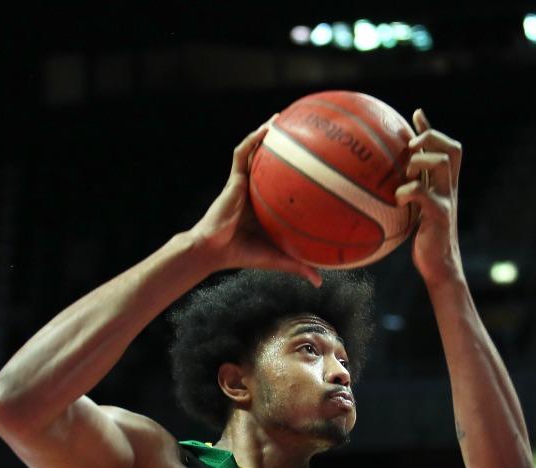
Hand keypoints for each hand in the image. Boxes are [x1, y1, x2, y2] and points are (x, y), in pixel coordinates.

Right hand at [187, 120, 321, 284]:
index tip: (316, 164)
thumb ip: (299, 265)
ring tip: (283, 117)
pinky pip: (244, 152)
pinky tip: (269, 126)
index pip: (282, 184)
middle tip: (303, 132)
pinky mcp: (234, 177)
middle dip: (284, 146)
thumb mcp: (277, 258)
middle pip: (270, 162)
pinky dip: (255, 138)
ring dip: (267, 133)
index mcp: (265, 205)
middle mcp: (255, 189)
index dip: (295, 172)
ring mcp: (243, 181)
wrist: (213, 250)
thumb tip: (321, 283)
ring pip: (256, 151)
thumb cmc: (242, 254)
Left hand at [396, 109, 463, 284]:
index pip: (447, 148)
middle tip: (410, 145)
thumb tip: (386, 181)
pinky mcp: (440, 216)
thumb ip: (410, 193)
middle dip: (431, 138)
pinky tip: (396, 199)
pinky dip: (407, 190)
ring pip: (441, 164)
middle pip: (451, 148)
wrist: (440, 267)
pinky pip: (422, 193)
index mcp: (445, 185)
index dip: (432, 129)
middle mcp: (449, 188)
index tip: (416, 115)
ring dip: (420, 161)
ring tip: (405, 174)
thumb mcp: (416, 213)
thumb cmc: (425, 242)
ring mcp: (447, 200)